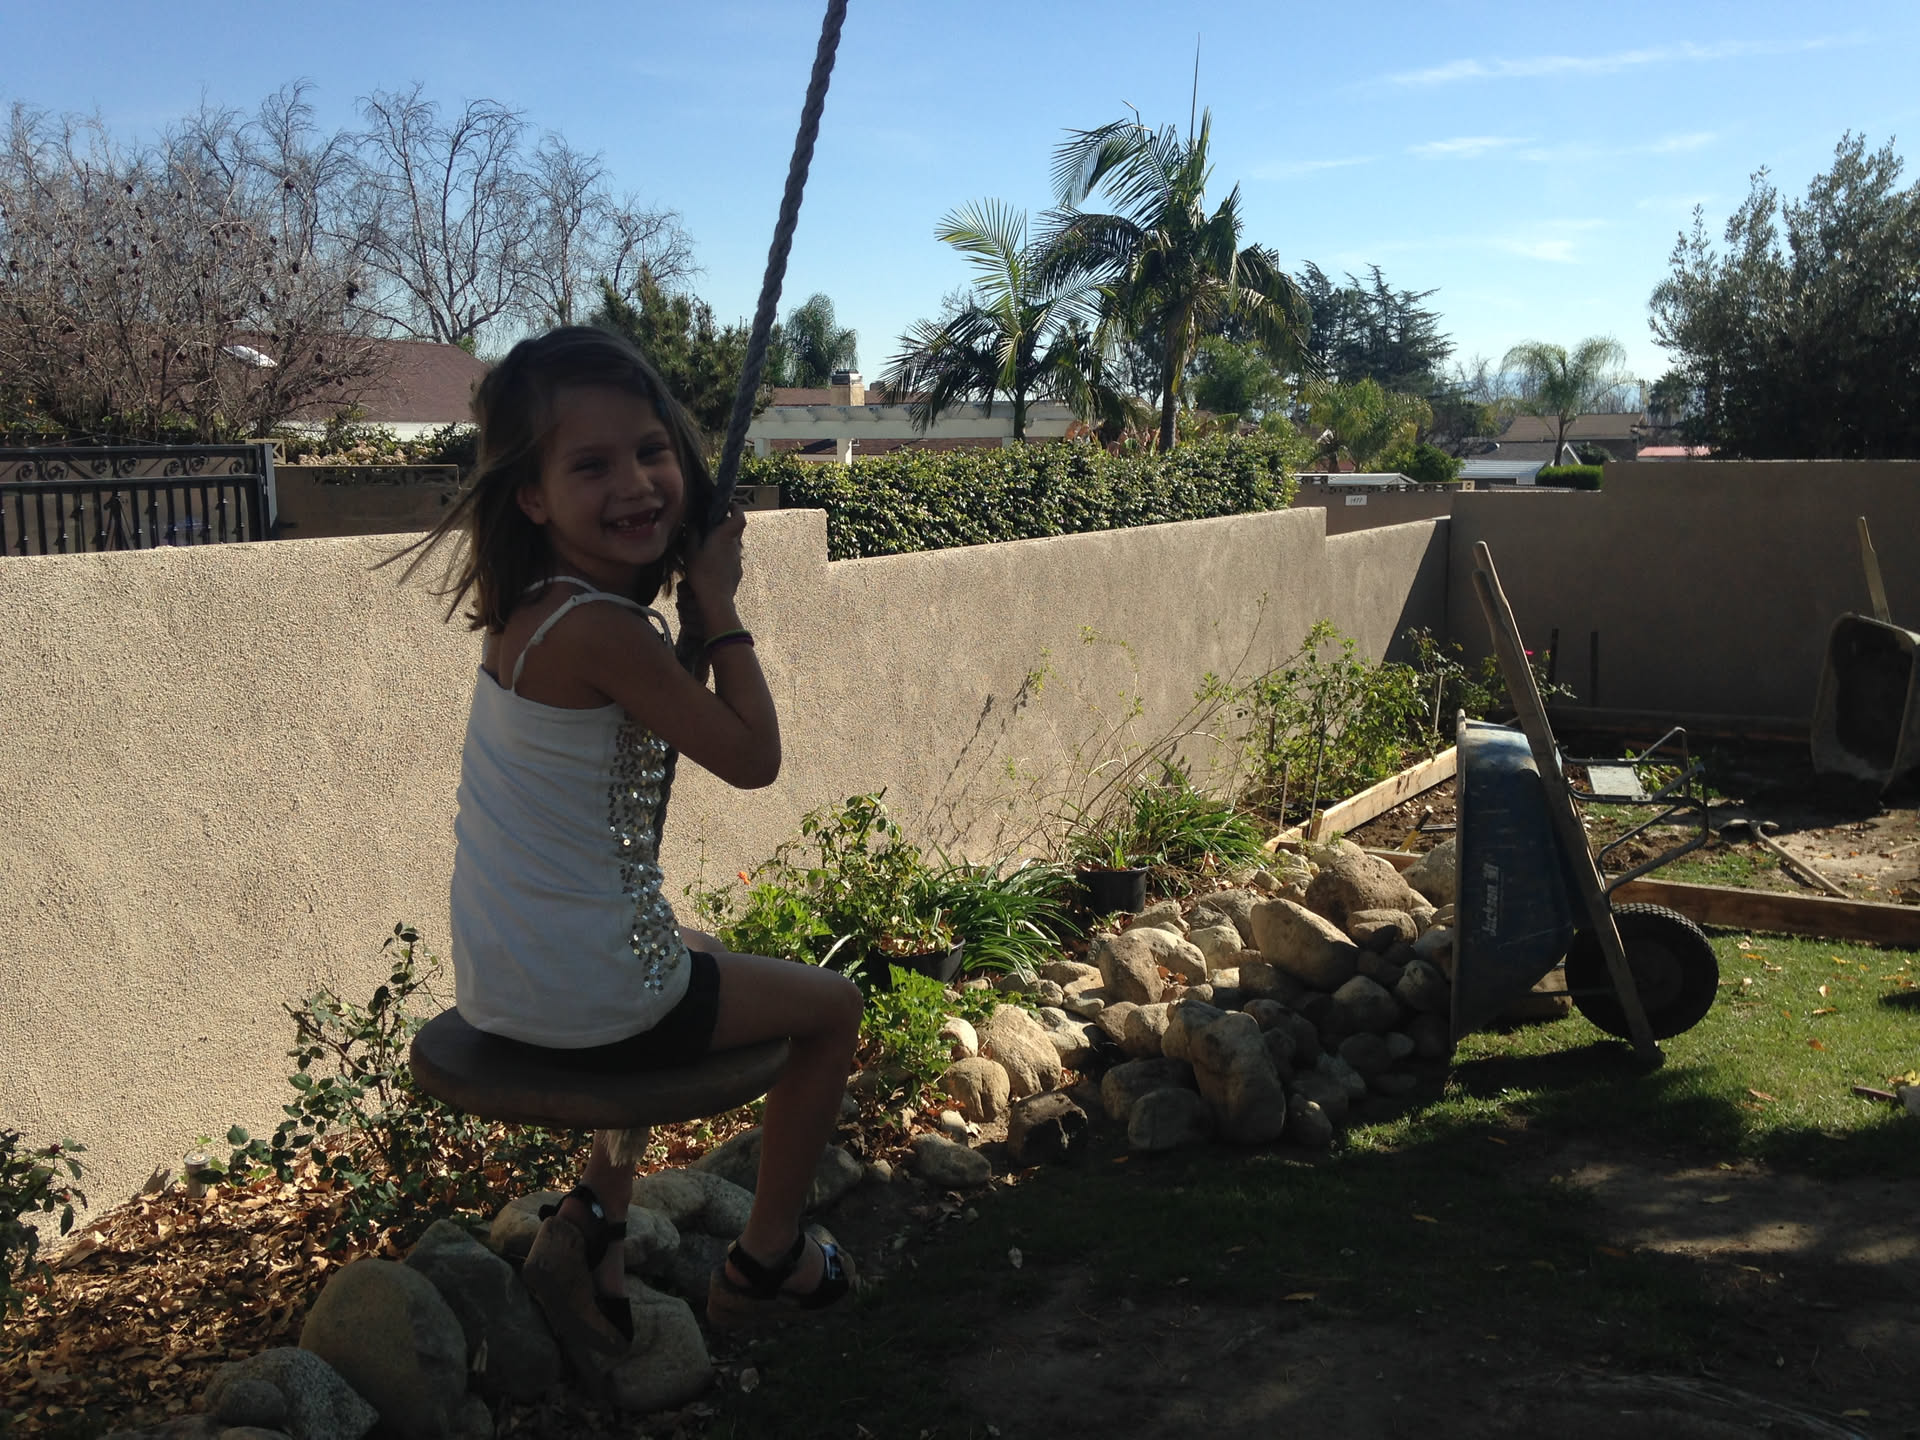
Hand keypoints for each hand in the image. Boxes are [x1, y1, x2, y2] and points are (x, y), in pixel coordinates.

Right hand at [684, 502, 745, 620]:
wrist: (716, 600)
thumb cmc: (702, 573)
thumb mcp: (691, 552)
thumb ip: (693, 535)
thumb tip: (694, 523)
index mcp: (725, 537)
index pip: (739, 517)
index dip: (736, 508)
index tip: (729, 505)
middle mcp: (735, 546)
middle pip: (736, 530)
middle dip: (727, 525)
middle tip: (713, 525)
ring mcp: (738, 560)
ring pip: (733, 545)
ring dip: (724, 542)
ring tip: (709, 546)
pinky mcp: (737, 572)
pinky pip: (732, 559)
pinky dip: (725, 556)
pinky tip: (713, 564)